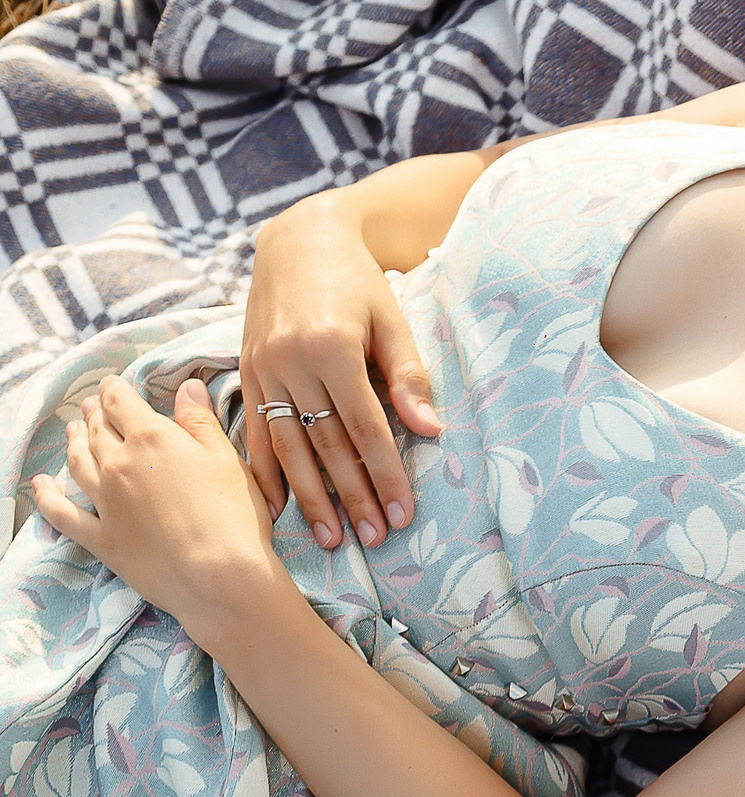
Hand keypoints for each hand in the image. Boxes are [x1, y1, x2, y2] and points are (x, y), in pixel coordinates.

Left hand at [33, 377, 295, 637]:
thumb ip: (201, 421)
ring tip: (73, 432)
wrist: (221, 578)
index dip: (115, 390)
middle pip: (97, 431)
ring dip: (73, 443)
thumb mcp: (228, 460)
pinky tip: (41, 485)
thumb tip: (186, 387)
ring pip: (78, 463)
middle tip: (92, 408)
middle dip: (94, 415)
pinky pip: (61, 513)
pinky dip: (47, 496)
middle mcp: (118, 464)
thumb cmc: (235, 517)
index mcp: (151, 439)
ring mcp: (104, 502)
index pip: (121, 402)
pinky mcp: (101, 537)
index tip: (113, 386)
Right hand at [241, 196, 441, 549]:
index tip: (402, 515)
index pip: (365, 429)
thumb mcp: (393, 322)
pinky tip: (277, 508)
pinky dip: (264, 472)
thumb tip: (430, 431)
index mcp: (331, 348)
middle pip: (325, 445)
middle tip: (373, 538)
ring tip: (332, 538)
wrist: (299, 240)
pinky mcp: (246, 371)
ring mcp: (262, 368)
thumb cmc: (358, 283)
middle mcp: (291, 361)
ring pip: (286, 445)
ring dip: (309, 496)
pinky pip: (254, 431)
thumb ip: (408, 378)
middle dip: (351, 497)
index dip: (385, 475)